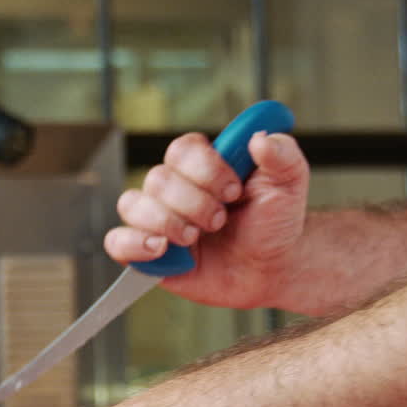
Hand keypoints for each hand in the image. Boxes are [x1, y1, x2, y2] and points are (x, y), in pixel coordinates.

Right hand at [110, 131, 309, 309]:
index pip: (182, 150)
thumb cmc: (275, 223)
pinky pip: (117, 241)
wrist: (272, 269)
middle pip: (158, 179)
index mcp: (201, 165)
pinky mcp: (147, 253)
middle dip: (194, 204)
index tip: (234, 190)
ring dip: (167, 222)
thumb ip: (281, 155)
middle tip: (221, 220)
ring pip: (132, 204)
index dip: (205, 170)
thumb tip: (260, 137)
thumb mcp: (289, 183)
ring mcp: (158, 219)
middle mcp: (174, 187)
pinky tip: (161, 249)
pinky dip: (133, 243)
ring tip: (196, 238)